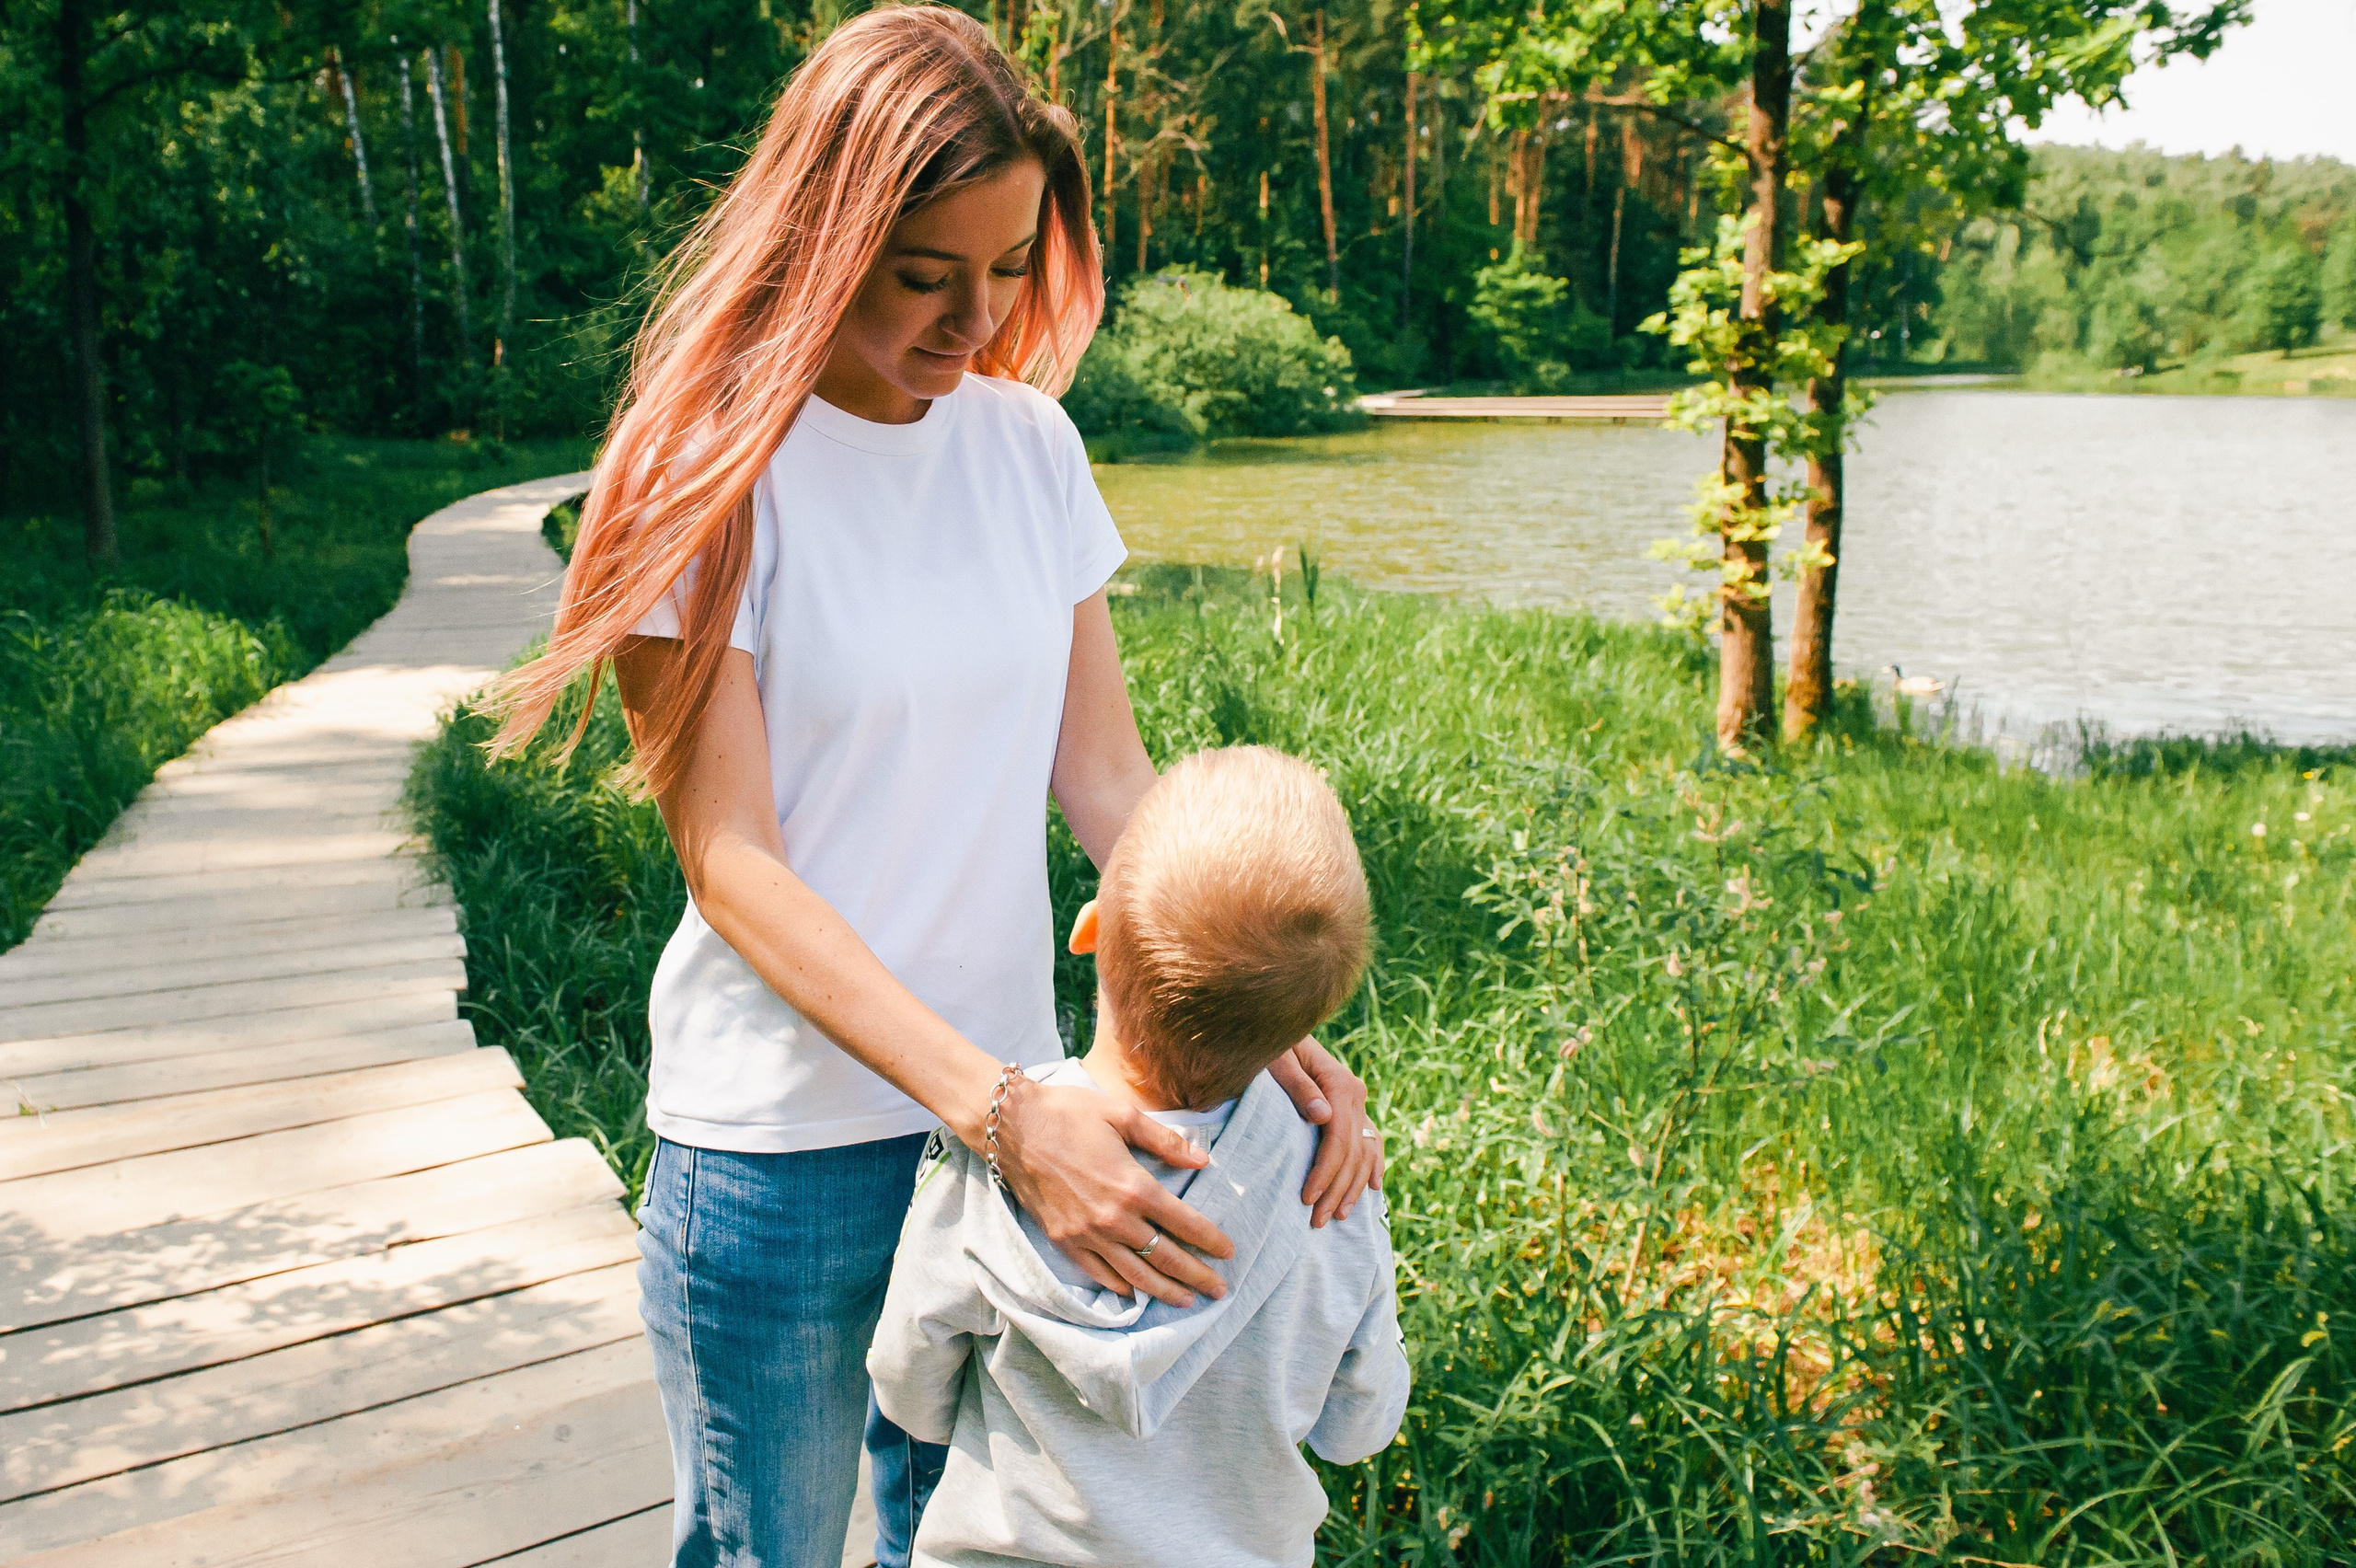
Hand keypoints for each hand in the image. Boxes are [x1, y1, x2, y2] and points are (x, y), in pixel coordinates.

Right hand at [990, 1077, 1234, 1307]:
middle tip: (1219, 1290)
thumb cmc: (1069, 1113)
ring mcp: (1086, 1234)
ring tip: (1186, 1301)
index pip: (1184, 1224)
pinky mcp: (1063, 1240)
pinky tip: (1135, 1292)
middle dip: (1196, 1276)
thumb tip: (1202, 1160)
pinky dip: (1120, 1286)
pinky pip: (1097, 1273)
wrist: (1012, 1127)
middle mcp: (1113, 1218)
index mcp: (1133, 1186)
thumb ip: (1165, 1142)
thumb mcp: (1123, 1116)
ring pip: (1135, 1274)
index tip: (1229, 1253)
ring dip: (1164, 1290)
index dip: (1211, 1241)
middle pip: (1165, 1257)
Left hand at [1267, 1037, 1382, 1227]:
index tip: (1307, 1199)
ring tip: (1338, 1216)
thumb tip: (1323, 1116)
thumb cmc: (1269, 1043)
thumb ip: (1297, 1084)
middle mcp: (1354, 1093)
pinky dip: (1372, 1165)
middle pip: (1352, 1151)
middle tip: (1317, 1221)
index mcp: (1338, 1082)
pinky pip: (1370, 1140)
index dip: (1325, 1172)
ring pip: (1364, 1151)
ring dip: (1353, 1186)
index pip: (1338, 1138)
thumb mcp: (1276, 1059)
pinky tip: (1372, 1189)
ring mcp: (1357, 1100)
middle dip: (1336, 1189)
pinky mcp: (1352, 1106)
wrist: (1274, 1022)